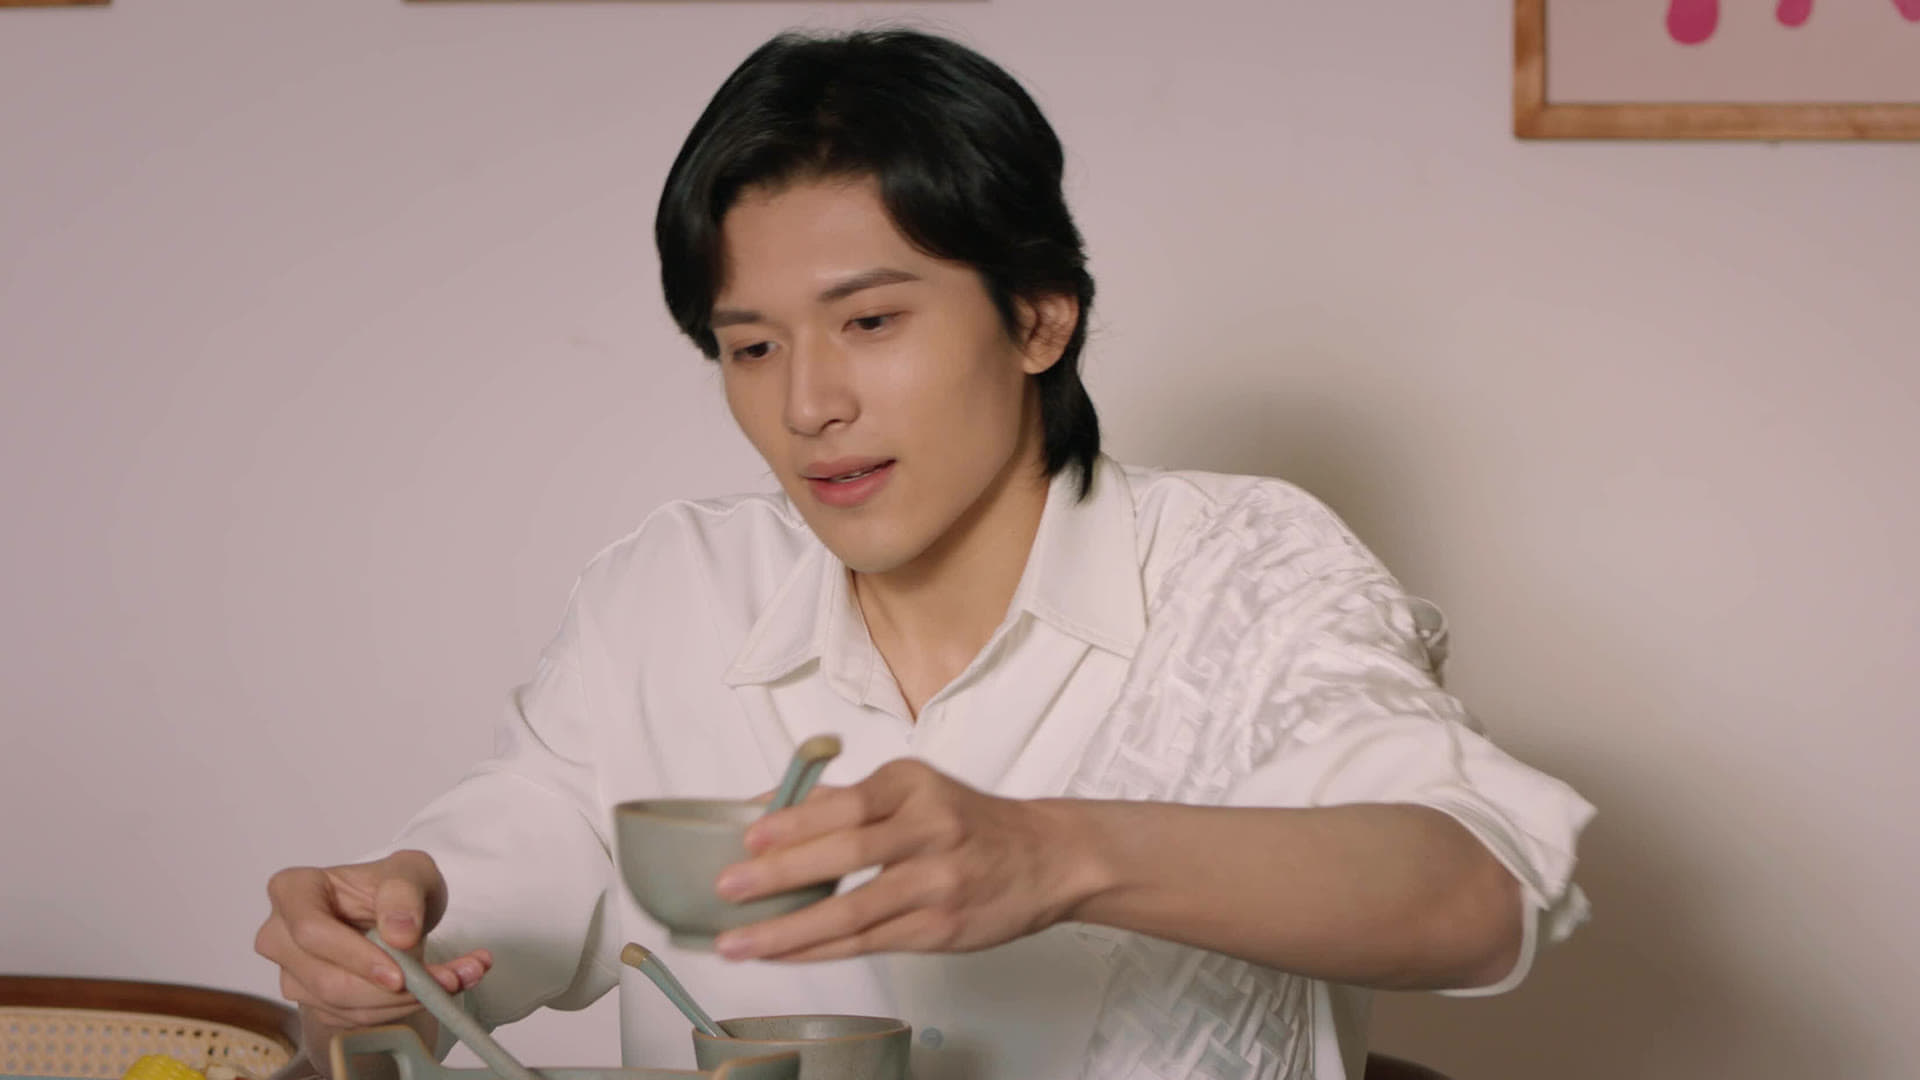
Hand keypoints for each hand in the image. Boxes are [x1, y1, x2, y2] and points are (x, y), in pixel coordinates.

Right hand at [254, 850, 491, 1030]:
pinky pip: (356, 1018)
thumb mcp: (411, 871)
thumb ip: (404, 894)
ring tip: (456, 979)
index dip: (354, 956)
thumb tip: (399, 934)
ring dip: (406, 1001)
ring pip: (344, 1005)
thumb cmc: (395, 887)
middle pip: (327, 979)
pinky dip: (401, 1009)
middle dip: (393, 989)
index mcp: (293, 890)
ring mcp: (293, 973)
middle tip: (448, 980)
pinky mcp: (315, 1002)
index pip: (311, 931)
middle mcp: (280, 935)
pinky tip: (436, 990)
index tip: (399, 973)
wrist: (398, 915)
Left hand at [709, 759, 1105, 961]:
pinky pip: (869, 942)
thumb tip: (763, 804)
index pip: (848, 803)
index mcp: (915, 785)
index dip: (795, 823)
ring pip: (854, 911)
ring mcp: (938, 883)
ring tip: (739, 942)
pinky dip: (820, 949)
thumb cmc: (967, 822)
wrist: (1047, 858)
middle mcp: (931, 829)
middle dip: (781, 874)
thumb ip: (842, 798)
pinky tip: (784, 953)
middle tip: (728, 888)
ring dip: (789, 930)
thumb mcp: (914, 790)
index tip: (748, 838)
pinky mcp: (941, 928)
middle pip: (847, 854)